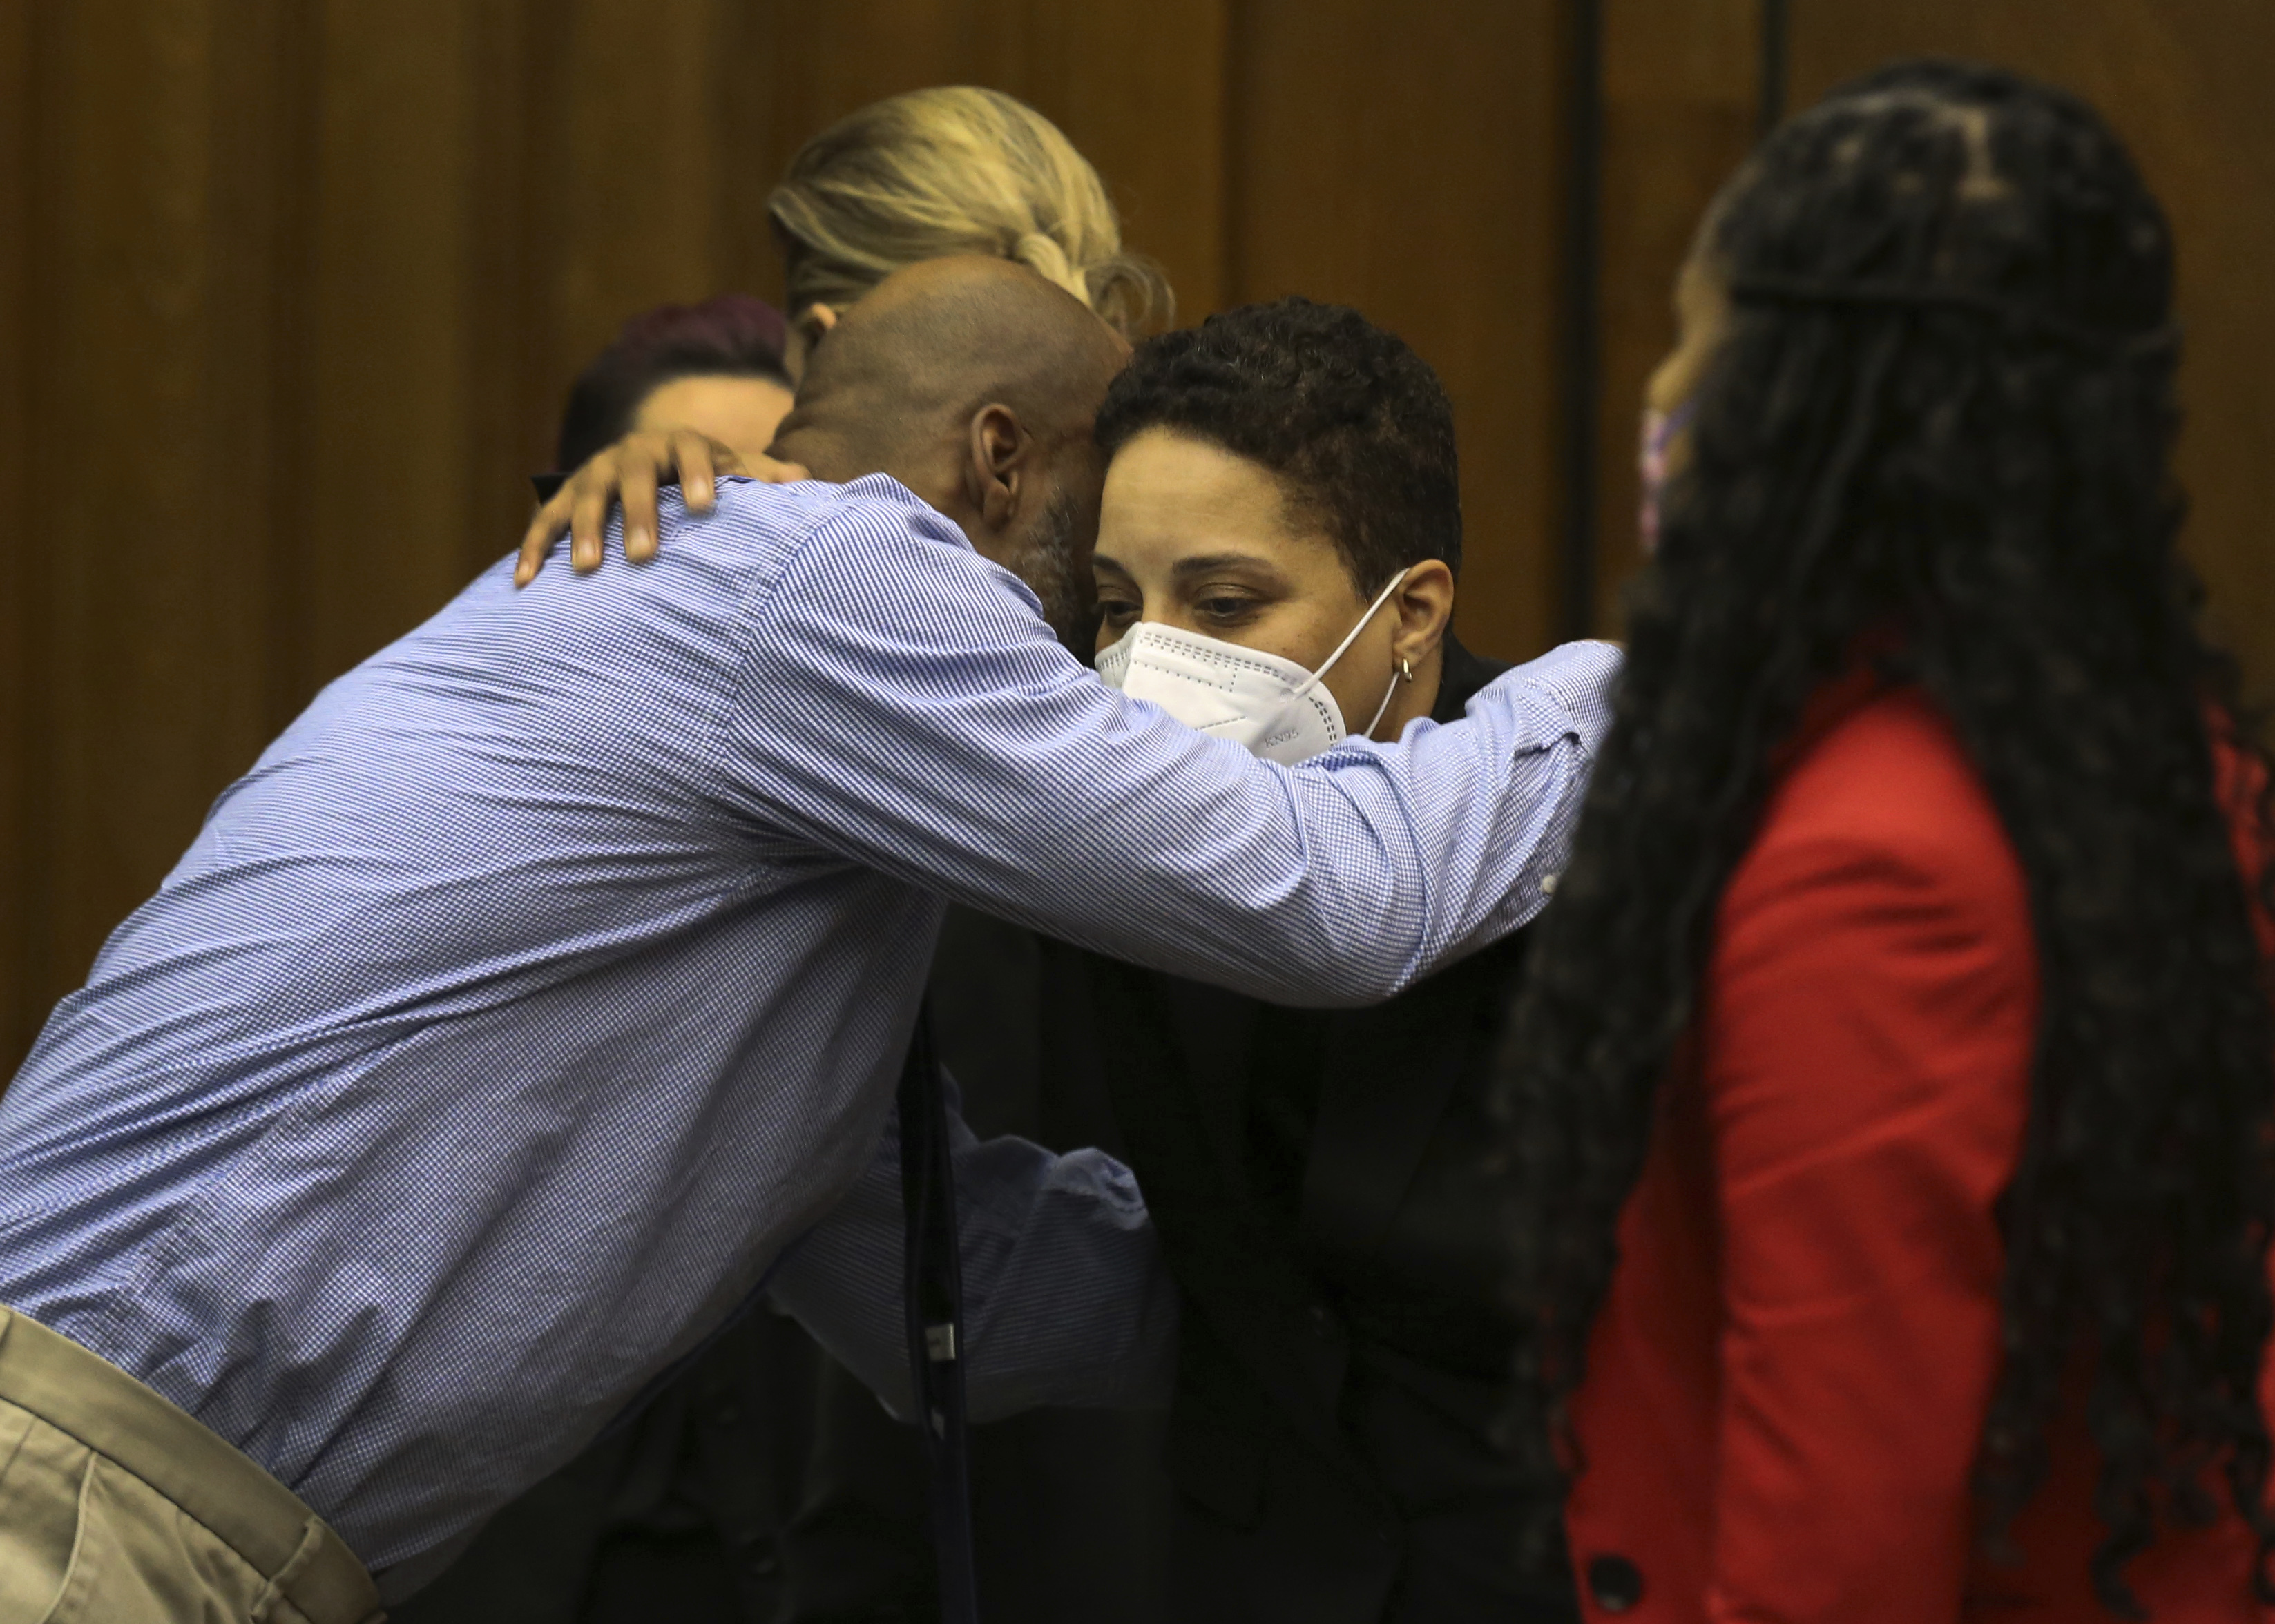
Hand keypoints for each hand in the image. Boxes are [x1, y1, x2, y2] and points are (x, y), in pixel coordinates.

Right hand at [514, 429, 809, 586]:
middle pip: (633, 479)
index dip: (699, 475)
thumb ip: (762, 476)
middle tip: (643, 555)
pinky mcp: (564, 496)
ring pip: (584, 498)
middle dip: (637, 515)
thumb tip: (803, 479)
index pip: (691, 452)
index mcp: (680, 444)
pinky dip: (533, 550)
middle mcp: (632, 453)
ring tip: (588, 570)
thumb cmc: (705, 476)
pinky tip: (526, 583)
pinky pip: (542, 521)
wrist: (653, 459)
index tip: (707, 507)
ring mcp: (594, 474)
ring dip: (583, 532)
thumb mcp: (734, 470)